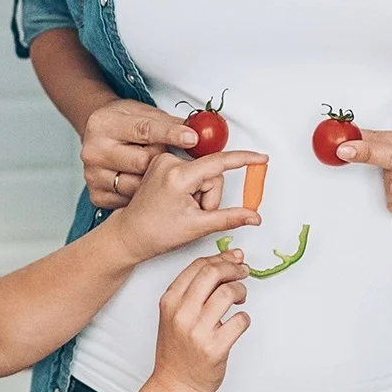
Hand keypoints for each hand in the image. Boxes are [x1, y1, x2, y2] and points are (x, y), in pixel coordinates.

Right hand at [81, 99, 197, 207]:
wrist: (100, 136)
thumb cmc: (123, 123)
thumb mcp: (143, 113)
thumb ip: (168, 122)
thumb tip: (196, 132)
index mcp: (104, 125)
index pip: (143, 130)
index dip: (170, 134)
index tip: (192, 138)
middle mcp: (94, 151)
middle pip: (141, 162)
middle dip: (162, 161)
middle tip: (172, 159)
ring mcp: (93, 175)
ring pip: (138, 186)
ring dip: (155, 183)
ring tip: (158, 174)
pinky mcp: (97, 195)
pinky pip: (129, 201)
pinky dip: (144, 197)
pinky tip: (146, 188)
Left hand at [104, 148, 264, 263]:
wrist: (130, 234)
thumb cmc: (156, 232)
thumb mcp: (198, 227)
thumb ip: (230, 218)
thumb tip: (254, 216)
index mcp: (178, 176)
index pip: (219, 163)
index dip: (244, 160)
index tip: (261, 157)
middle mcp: (169, 162)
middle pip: (212, 174)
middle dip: (210, 197)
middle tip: (195, 215)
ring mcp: (164, 161)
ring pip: (204, 174)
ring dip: (201, 194)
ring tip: (184, 210)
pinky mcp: (163, 163)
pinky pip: (192, 172)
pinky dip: (192, 188)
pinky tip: (178, 201)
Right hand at [143, 251, 250, 391]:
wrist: (175, 385)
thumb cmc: (177, 350)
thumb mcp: (174, 315)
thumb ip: (193, 291)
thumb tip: (225, 262)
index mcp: (169, 302)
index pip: (198, 266)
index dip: (221, 257)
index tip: (234, 258)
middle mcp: (181, 314)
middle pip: (213, 273)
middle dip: (233, 267)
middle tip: (243, 272)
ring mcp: (198, 332)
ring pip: (228, 293)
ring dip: (241, 291)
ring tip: (240, 299)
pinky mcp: (215, 348)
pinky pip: (240, 321)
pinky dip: (244, 318)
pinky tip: (238, 323)